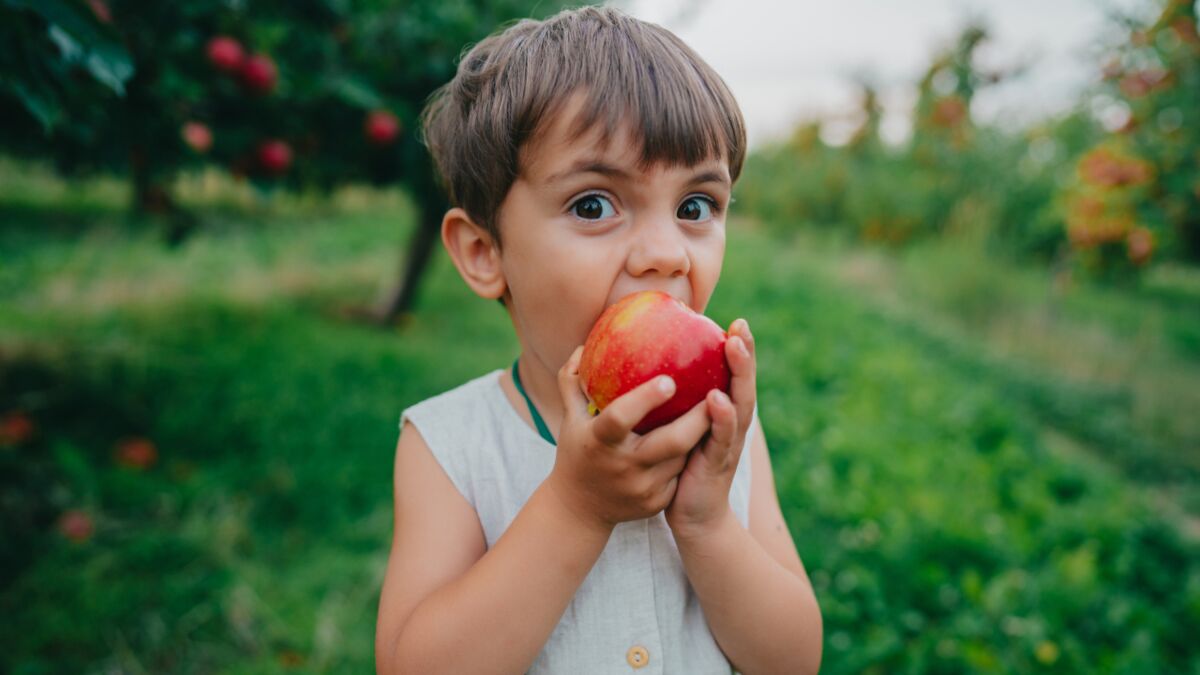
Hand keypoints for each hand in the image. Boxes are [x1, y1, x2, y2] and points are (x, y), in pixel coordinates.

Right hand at [544, 346, 713, 534]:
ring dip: (699, 433)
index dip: (645, 399)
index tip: (670, 379)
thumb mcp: (570, 419)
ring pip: (683, 456)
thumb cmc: (577, 452)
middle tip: (716, 390)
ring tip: (717, 406)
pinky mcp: (657, 502)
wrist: (579, 510)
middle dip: (698, 417)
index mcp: (598, 441)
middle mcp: (623, 467)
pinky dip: (691, 454)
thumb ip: (573, 381)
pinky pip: (681, 472)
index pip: (620, 417)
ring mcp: (642, 488)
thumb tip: (584, 346)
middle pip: (671, 442)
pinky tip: (704, 435)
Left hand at [666, 318, 756, 539]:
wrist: (693, 518)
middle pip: (743, 384)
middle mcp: (732, 426)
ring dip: (738, 376)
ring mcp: (728, 445)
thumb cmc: (680, 469)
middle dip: (744, 354)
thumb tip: (650, 368)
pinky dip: (721, 418)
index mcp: (723, 415)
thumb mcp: (680, 429)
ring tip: (733, 347)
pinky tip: (716, 399)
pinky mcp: (718, 465)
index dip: (738, 350)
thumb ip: (676, 403)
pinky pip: (720, 438)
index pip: (732, 376)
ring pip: (739, 406)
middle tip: (740, 326)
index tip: (735, 320)